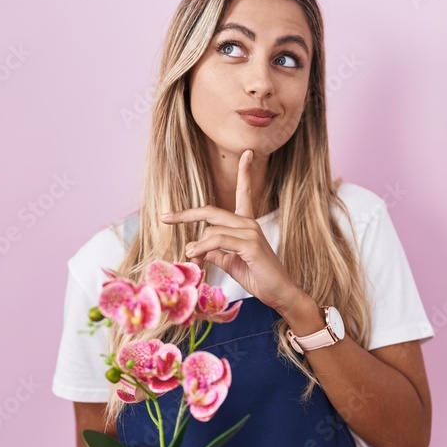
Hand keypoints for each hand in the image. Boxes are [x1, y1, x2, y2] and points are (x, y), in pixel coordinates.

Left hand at [159, 149, 303, 312]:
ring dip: (196, 244)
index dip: (245, 172)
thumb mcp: (231, 263)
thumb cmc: (259, 278)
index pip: (244, 191)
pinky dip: (203, 247)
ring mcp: (251, 232)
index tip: (246, 153)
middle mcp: (249, 223)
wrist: (280, 293)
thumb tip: (197, 248)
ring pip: (212, 229)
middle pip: (211, 211)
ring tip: (190, 256)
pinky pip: (218, 240)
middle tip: (166, 218)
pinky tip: (195, 255)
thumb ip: (216, 252)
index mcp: (247, 224)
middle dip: (186, 214)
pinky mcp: (251, 245)